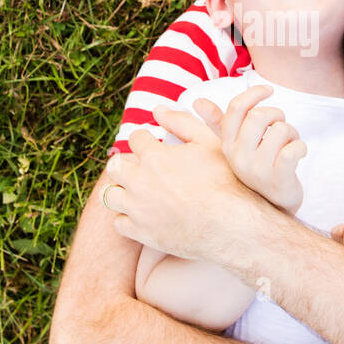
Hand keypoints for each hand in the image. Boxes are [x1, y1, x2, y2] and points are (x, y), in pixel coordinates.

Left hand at [103, 105, 269, 266]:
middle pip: (115, 166)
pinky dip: (127, 218)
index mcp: (154, 156)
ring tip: (137, 191)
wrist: (232, 224)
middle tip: (141, 168)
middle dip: (126, 163)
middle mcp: (140, 182)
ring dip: (122, 190)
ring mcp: (138, 209)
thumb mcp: (209, 142)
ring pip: (110, 195)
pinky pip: (119, 223)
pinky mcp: (142, 233)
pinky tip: (142, 214)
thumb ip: (182, 122)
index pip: (136, 138)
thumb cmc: (225, 180)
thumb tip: (157, 110)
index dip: (146, 139)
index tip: (153, 145)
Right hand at [183, 85, 306, 215]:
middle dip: (277, 115)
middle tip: (281, 126)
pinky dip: (301, 147)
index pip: (236, 109)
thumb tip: (198, 101)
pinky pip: (292, 150)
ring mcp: (258, 170)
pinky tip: (299, 153)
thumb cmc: (256, 167)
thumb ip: (218, 123)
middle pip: (259, 116)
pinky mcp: (278, 179)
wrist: (273, 204)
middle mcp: (239, 157)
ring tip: (290, 143)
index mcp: (228, 145)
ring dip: (292, 133)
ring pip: (280, 130)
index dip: (254, 94)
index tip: (269, 90)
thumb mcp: (234, 146)